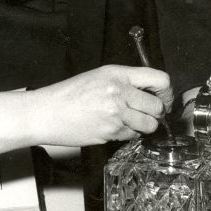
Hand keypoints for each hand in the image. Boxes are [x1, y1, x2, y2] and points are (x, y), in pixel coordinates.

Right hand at [28, 64, 169, 146]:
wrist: (45, 113)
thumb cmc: (66, 95)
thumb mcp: (96, 77)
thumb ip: (123, 82)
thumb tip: (149, 93)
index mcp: (116, 74)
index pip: (159, 80)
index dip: (165, 92)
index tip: (161, 98)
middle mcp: (119, 92)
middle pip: (158, 106)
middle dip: (154, 113)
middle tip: (143, 113)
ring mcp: (116, 113)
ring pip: (149, 125)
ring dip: (142, 126)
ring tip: (126, 121)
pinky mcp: (111, 132)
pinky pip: (131, 136)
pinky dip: (125, 134)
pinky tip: (110, 127)